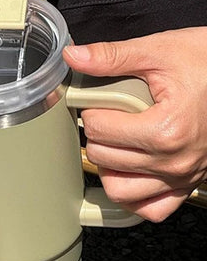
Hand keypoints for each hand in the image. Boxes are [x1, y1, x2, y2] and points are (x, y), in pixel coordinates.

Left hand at [64, 28, 206, 221]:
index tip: (101, 102)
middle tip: (107, 118)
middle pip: (103, 159)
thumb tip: (73, 56)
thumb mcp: (160, 51)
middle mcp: (174, 161)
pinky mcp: (188, 184)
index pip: (99, 130)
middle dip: (98, 136)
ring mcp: (182, 177)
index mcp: (165, 130)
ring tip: (116, 144)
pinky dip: (134, 197)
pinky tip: (130, 173)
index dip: (92, 111)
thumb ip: (113, 56)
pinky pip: (152, 209)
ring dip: (108, 169)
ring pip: (119, 191)